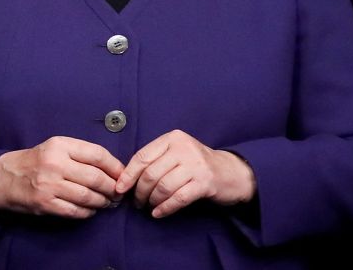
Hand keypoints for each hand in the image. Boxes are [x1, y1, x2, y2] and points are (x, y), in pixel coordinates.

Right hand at [0, 136, 123, 218]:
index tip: (122, 176)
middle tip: (117, 194)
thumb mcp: (56, 148)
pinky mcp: (46, 203)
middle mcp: (55, 163)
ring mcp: (50, 184)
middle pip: (96, 178)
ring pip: (88, 196)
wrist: (5, 177)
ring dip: (102, 202)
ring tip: (106, 203)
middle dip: (112, 188)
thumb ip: (81, 155)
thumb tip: (114, 170)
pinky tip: (90, 210)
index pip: (97, 154)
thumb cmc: (36, 161)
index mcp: (60, 145)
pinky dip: (88, 212)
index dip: (115, 167)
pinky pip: (76, 211)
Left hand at [116, 129, 255, 218]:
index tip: (120, 188)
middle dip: (139, 191)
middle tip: (136, 202)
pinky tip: (158, 213)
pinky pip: (178, 198)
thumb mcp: (176, 153)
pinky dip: (165, 207)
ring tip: (148, 207)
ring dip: (152, 200)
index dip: (128, 174)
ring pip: (163, 186)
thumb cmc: (196, 164)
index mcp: (172, 138)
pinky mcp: (205, 183)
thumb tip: (126, 179)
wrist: (232, 172)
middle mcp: (183, 148)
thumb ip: (155, 160)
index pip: (142, 157)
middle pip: (151, 173)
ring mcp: (195, 165)